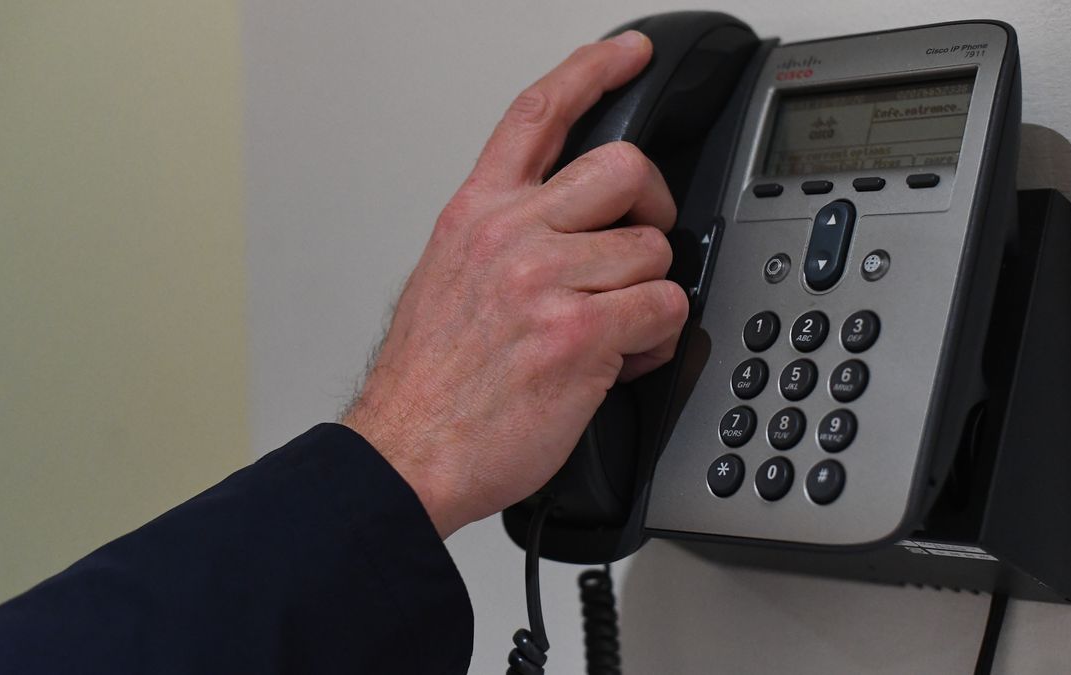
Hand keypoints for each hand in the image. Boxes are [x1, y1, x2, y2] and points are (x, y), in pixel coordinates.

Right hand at [342, 31, 686, 537]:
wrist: (408, 451)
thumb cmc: (425, 381)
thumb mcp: (445, 279)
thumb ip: (500, 239)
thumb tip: (556, 228)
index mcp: (476, 214)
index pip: (538, 115)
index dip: (592, 70)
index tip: (628, 54)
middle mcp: (511, 234)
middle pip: (625, 169)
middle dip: (650, 206)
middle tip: (639, 241)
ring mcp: (546, 280)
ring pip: (652, 248)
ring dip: (644, 293)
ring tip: (609, 330)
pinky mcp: (580, 332)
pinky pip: (662, 307)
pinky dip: (653, 339)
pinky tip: (618, 359)